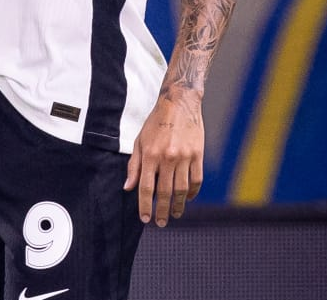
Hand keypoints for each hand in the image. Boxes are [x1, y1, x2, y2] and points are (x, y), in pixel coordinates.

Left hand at [124, 89, 204, 226]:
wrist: (179, 104)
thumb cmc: (155, 123)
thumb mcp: (139, 141)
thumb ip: (134, 166)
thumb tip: (128, 187)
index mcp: (150, 155)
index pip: (146, 187)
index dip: (145, 205)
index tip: (145, 218)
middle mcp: (167, 158)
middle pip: (165, 192)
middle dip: (162, 211)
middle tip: (161, 223)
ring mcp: (185, 157)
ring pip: (182, 190)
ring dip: (179, 206)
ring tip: (175, 214)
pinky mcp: (198, 155)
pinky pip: (196, 180)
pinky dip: (192, 192)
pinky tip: (187, 199)